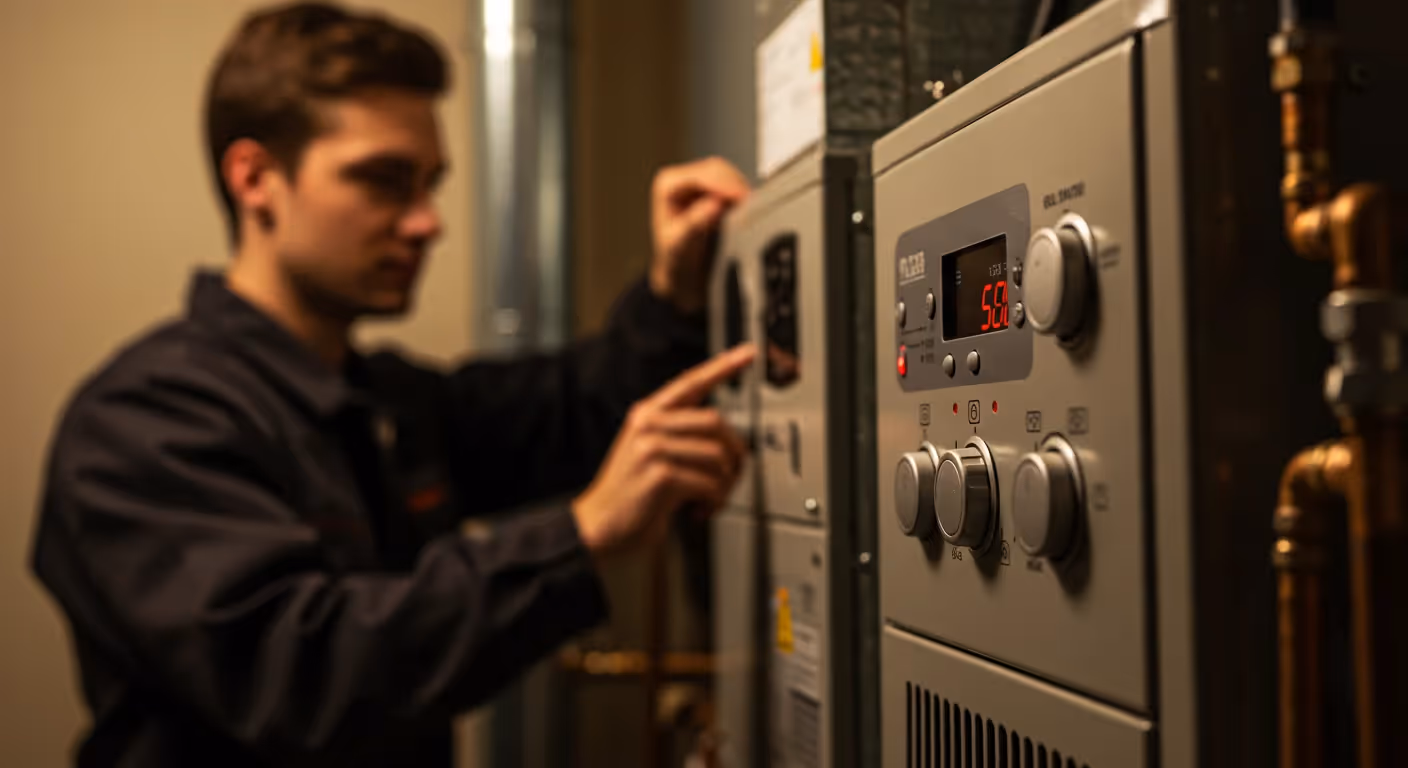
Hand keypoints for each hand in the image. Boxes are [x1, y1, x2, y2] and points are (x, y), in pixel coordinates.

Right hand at [572, 344, 755, 557]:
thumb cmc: (632, 493)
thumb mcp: (650, 452)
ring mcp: (652, 448)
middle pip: (716, 422)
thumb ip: (680, 435)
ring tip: (711, 499)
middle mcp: (648, 424)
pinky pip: (709, 483)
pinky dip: (714, 502)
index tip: (749, 353)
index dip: (723, 366)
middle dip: (734, 453)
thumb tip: (730, 440)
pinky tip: (699, 510)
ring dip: (724, 485)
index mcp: (647, 413)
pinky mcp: (660, 475)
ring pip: (717, 455)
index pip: (691, 382)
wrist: (600, 525)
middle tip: (732, 476)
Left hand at [649, 157, 749, 313]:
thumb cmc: (675, 261)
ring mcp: (700, 183)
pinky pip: (736, 186)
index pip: (702, 174)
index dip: (725, 184)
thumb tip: (714, 204)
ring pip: (730, 175)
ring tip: (750, 211)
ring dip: (742, 192)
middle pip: (719, 170)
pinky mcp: (716, 191)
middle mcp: (683, 179)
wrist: (682, 275)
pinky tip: (748, 211)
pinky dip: (744, 198)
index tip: (742, 197)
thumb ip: (694, 224)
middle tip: (753, 206)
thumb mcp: (680, 246)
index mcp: (668, 185)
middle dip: (737, 186)